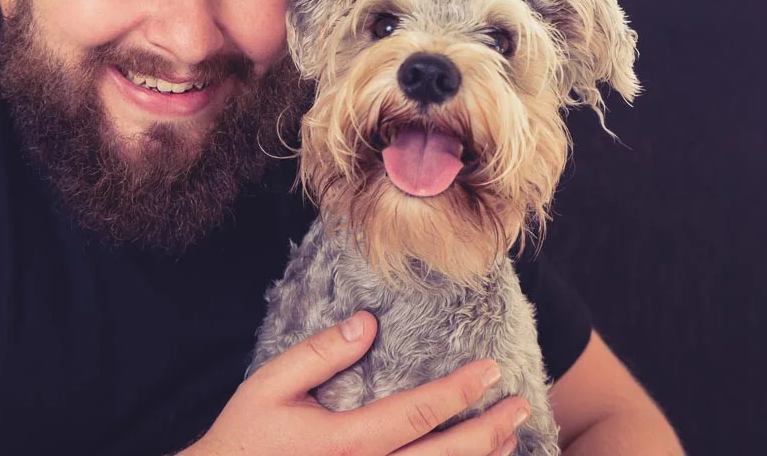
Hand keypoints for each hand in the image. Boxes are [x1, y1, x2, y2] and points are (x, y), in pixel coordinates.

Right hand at [181, 311, 530, 455]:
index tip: (491, 370)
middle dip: (490, 432)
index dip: (461, 392)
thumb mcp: (271, 385)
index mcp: (346, 442)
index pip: (419, 414)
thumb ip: (319, 352)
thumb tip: (369, 323)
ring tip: (509, 435)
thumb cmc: (245, 437)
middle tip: (520, 404)